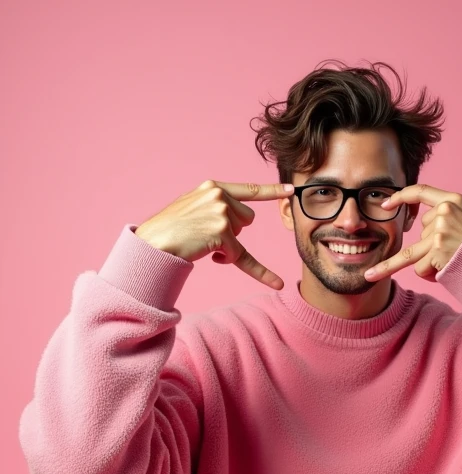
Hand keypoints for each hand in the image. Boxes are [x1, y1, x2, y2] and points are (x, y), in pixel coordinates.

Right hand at [135, 179, 294, 288]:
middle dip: (233, 232)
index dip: (272, 191)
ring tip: (202, 245)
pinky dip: (257, 271)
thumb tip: (240, 220)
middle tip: (206, 237)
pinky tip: (273, 282)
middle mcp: (218, 196)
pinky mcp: (222, 233)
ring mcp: (221, 213)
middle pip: (247, 220)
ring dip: (227, 246)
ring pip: (241, 237)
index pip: (249, 189)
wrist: (153, 241)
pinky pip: (240, 256)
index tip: (291, 191)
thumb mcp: (192, 207)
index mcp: (212, 187)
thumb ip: (215, 207)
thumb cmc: (169, 229)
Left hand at [363, 185, 461, 282]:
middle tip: (451, 257)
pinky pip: (420, 267)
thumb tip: (419, 226)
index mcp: (453, 200)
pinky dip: (430, 274)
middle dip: (430, 250)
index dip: (400, 197)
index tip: (384, 205)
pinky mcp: (437, 248)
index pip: (421, 191)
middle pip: (421, 233)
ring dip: (410, 266)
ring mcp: (440, 229)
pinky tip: (448, 270)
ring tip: (376, 275)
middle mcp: (445, 211)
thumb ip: (446, 218)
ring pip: (415, 253)